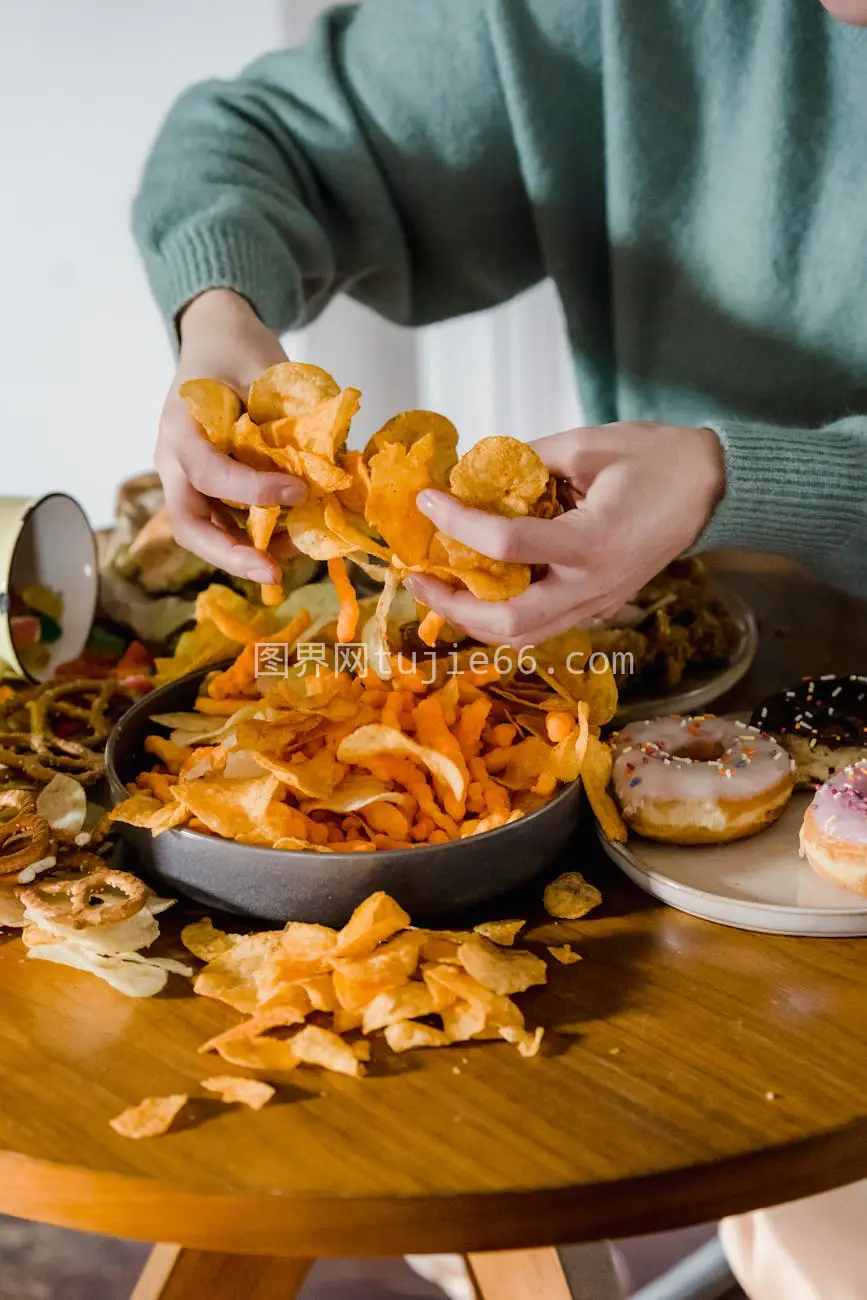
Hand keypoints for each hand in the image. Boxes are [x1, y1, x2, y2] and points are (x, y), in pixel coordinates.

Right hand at [156, 289, 305, 583]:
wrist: (214, 335)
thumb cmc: (237, 347)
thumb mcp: (265, 367)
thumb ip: (290, 415)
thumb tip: (332, 464)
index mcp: (181, 423)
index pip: (207, 471)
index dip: (251, 491)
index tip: (298, 492)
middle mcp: (173, 457)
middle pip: (189, 523)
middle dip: (230, 555)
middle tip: (274, 575)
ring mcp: (184, 476)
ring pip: (203, 532)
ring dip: (246, 553)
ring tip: (294, 557)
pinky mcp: (204, 486)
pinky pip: (223, 523)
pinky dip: (255, 538)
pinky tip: (291, 538)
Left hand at [406, 422, 724, 646]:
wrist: (714, 489)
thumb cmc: (656, 459)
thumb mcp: (587, 445)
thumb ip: (525, 462)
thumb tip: (469, 475)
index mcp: (592, 541)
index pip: (506, 543)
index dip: (457, 522)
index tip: (427, 500)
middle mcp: (592, 586)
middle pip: (509, 623)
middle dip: (454, 606)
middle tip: (418, 577)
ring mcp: (598, 604)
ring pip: (524, 637)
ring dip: (473, 621)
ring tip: (439, 590)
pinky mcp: (599, 607)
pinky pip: (541, 626)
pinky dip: (502, 617)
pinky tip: (478, 591)